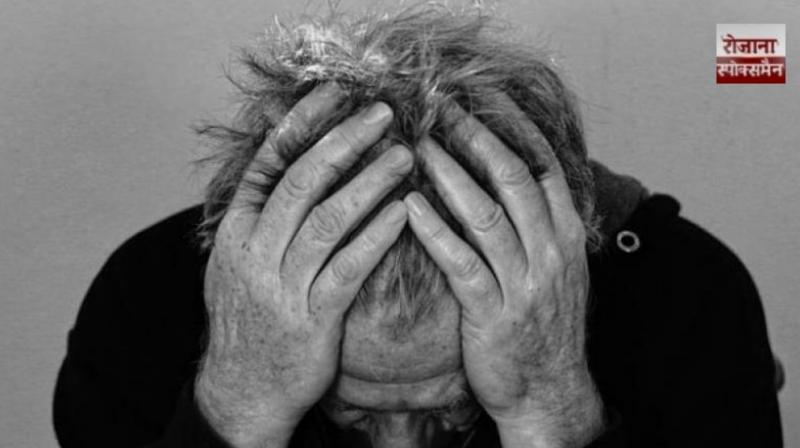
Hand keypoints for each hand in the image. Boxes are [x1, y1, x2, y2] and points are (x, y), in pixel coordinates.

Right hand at [196, 83, 411, 446]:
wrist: (243, 389)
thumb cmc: (251, 319)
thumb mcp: (237, 263)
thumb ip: (260, 217)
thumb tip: (290, 166)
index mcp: (236, 231)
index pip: (267, 162)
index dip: (302, 124)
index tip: (334, 93)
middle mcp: (254, 251)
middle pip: (302, 181)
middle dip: (344, 141)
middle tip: (382, 114)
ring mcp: (282, 285)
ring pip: (328, 219)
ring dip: (369, 182)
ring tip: (405, 156)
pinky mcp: (313, 318)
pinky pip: (349, 268)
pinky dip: (377, 236)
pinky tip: (404, 212)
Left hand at [405, 97, 602, 446]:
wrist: (548, 390)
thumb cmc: (542, 324)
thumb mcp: (557, 268)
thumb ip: (540, 223)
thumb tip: (511, 174)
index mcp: (566, 235)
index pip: (544, 165)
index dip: (514, 126)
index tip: (483, 96)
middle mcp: (550, 252)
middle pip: (514, 179)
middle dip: (478, 138)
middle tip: (442, 108)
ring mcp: (523, 283)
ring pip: (487, 215)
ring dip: (450, 175)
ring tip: (418, 146)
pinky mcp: (492, 314)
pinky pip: (462, 263)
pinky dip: (435, 231)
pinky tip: (409, 205)